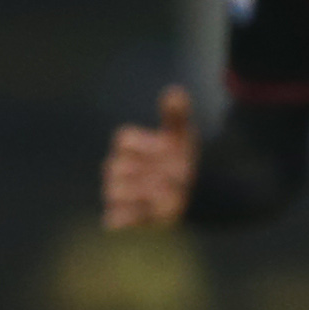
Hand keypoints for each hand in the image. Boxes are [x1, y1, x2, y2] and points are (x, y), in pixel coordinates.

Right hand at [103, 84, 198, 228]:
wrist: (195, 191)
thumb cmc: (183, 159)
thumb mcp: (183, 137)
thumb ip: (176, 115)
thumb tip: (175, 91)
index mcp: (128, 146)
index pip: (124, 140)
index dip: (148, 145)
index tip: (168, 150)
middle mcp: (117, 168)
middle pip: (116, 167)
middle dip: (146, 171)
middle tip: (174, 176)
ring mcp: (118, 192)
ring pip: (114, 191)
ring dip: (141, 193)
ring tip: (168, 193)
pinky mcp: (123, 216)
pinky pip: (114, 219)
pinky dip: (131, 218)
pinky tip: (154, 213)